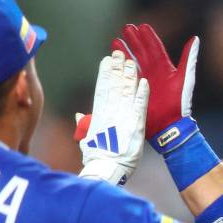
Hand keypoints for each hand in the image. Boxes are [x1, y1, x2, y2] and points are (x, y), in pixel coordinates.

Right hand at [78, 51, 148, 185]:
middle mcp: (110, 112)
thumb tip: (78, 115)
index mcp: (98, 115)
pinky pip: (140, 106)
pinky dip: (142, 94)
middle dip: (116, 69)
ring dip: (129, 76)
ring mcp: (123, 118)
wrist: (107, 169)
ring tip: (131, 61)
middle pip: (114, 86)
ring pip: (126, 92)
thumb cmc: (97, 158)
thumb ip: (84, 124)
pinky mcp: (136, 125)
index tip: (106, 61)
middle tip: (119, 53)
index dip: (104, 74)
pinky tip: (144, 81)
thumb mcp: (86, 139)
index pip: (101, 89)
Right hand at [112, 23, 197, 149]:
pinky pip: (126, 76)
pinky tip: (113, 60)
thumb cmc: (179, 103)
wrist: (171, 125)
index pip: (155, 48)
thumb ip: (188, 59)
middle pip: (142, 52)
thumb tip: (195, 39)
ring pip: (132, 62)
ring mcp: (144, 81)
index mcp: (165, 68)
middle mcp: (154, 72)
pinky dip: (120, 67)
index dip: (149, 37)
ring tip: (115, 41)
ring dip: (124, 51)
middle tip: (126, 28)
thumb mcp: (184, 78)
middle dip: (134, 40)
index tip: (142, 26)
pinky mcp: (135, 90)